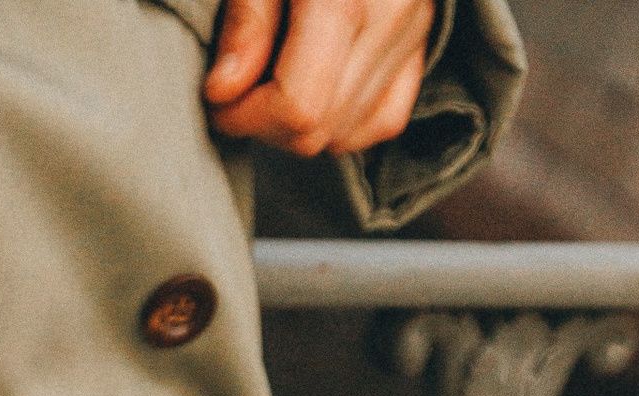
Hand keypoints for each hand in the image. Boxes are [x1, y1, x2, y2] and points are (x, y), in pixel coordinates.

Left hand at [205, 0, 434, 154]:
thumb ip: (247, 18)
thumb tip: (223, 91)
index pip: (299, 106)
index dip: (245, 116)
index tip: (217, 95)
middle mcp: (389, 17)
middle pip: (318, 130)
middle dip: (264, 124)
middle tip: (237, 86)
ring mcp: (412, 33)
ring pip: (346, 135)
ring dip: (297, 125)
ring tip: (271, 77)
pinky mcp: (421, 43)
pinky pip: (381, 120)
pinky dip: (340, 121)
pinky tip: (314, 88)